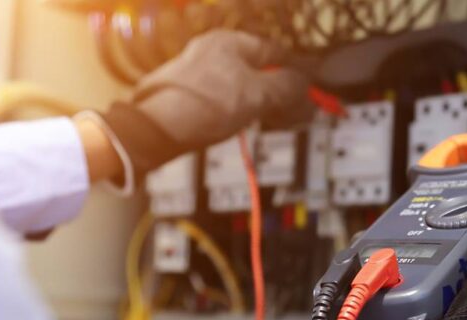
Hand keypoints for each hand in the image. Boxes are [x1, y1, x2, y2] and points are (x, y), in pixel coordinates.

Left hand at [88, 30, 311, 183]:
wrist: (153, 129)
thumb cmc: (206, 105)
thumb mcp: (256, 95)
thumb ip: (286, 86)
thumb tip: (306, 85)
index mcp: (230, 42)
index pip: (276, 52)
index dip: (297, 71)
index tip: (313, 89)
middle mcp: (213, 51)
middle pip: (259, 69)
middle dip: (281, 91)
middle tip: (297, 112)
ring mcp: (199, 73)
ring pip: (243, 86)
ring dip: (263, 103)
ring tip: (276, 122)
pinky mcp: (189, 94)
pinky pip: (226, 98)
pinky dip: (242, 110)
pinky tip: (246, 125)